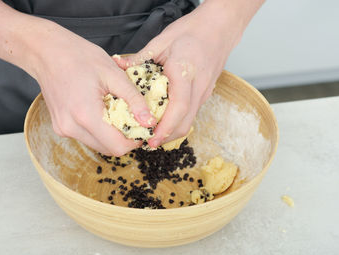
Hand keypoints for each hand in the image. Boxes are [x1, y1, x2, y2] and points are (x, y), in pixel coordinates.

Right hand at [30, 23, 155, 155]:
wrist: (46, 52)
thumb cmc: (79, 56)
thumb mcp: (113, 74)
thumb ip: (134, 99)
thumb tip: (149, 121)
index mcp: (86, 115)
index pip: (117, 146)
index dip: (134, 141)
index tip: (142, 128)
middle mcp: (71, 127)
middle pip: (108, 149)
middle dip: (124, 138)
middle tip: (132, 119)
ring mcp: (63, 129)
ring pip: (97, 145)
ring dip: (111, 135)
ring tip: (116, 112)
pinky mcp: (60, 127)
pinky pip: (86, 137)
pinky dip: (98, 130)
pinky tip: (100, 111)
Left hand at [114, 0, 257, 147]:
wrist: (219, 28)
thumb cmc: (192, 31)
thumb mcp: (162, 40)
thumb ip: (140, 57)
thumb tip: (119, 65)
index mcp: (185, 73)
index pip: (179, 107)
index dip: (165, 127)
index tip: (152, 138)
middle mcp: (198, 87)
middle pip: (185, 122)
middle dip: (167, 137)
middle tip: (148, 143)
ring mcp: (204, 92)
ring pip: (189, 121)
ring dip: (172, 131)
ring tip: (153, 135)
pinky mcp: (204, 93)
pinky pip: (191, 113)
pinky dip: (177, 122)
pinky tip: (164, 120)